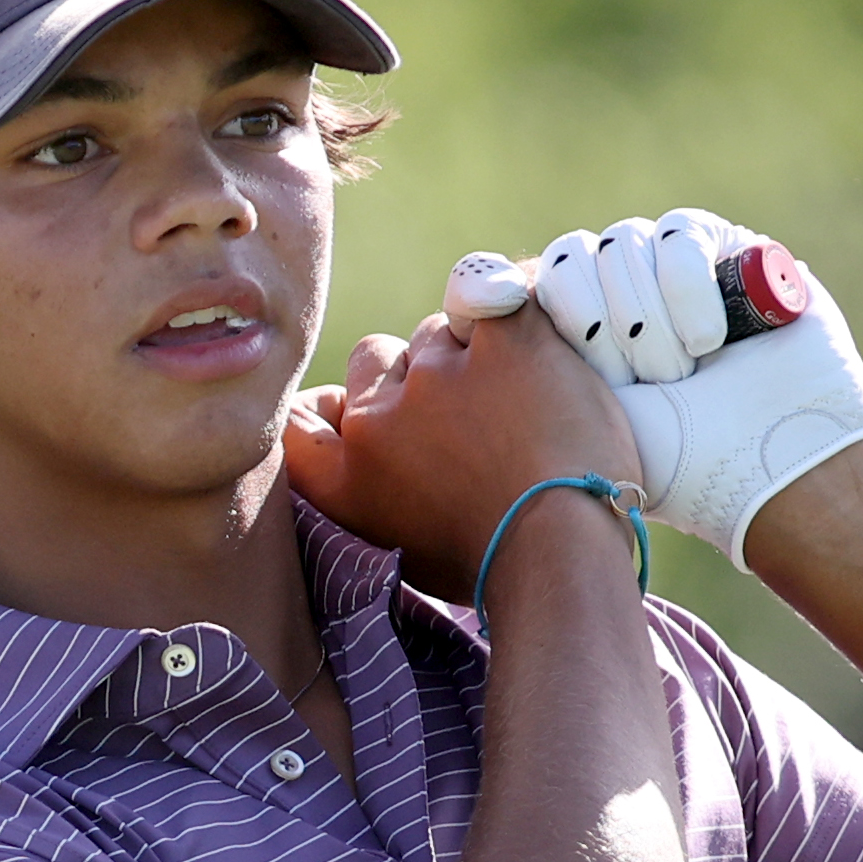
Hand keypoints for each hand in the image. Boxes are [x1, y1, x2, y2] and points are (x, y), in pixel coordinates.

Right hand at [283, 304, 639, 601]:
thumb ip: (369, 495)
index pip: (296, 419)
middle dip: (412, 377)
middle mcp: (376, 422)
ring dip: (469, 356)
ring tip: (520, 405)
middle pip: (374, 359)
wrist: (566, 557)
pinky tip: (538, 345)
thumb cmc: (495, 566)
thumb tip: (365, 451)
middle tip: (467, 417)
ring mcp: (436, 375)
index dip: (328, 405)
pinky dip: (514, 315)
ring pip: (437, 334)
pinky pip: (495, 295)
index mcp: (344, 481)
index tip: (358, 412)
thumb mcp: (401, 550)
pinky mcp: (503, 344)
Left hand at [446, 215, 862, 571]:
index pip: (512, 282)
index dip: (528, 309)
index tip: (535, 337)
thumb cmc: (667, 462)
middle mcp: (607, 294)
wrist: (767, 468)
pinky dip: (686, 289)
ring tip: (682, 375)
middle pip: (564, 261)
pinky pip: (674, 235)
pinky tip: (711, 341)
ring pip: (618, 247)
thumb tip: (474, 289)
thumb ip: (509, 361)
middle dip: (599, 331)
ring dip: (648, 323)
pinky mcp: (719, 248)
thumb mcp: (568, 421)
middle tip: (636, 386)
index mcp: (557, 338)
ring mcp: (661, 268)